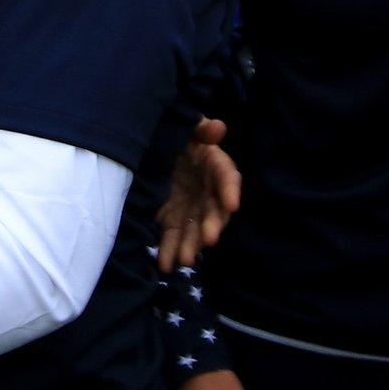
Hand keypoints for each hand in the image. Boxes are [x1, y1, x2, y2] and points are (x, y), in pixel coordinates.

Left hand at [158, 118, 240, 272]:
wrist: (156, 144)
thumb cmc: (177, 131)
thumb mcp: (185, 125)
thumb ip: (200, 127)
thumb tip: (219, 127)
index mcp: (213, 163)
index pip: (227, 176)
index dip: (230, 190)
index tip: (232, 204)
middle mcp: (208, 189)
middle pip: (214, 209)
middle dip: (212, 225)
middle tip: (208, 240)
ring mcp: (192, 205)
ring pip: (195, 228)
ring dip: (191, 245)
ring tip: (185, 261)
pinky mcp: (174, 216)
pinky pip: (174, 234)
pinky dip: (170, 249)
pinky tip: (165, 264)